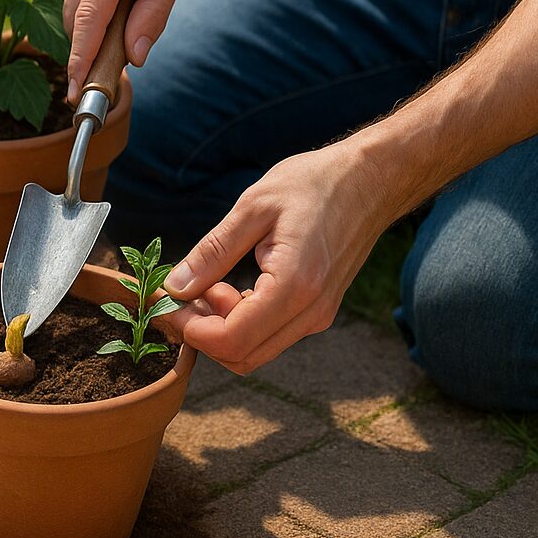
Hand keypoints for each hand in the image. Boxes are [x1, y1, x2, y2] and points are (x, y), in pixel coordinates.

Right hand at [56, 0, 191, 102]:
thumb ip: (155, 11)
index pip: (89, 17)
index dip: (81, 58)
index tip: (76, 90)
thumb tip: (136, 56)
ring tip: (128, 7)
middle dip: (91, 49)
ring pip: (70, 13)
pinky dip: (89, 9)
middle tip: (119, 64)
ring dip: (93, 27)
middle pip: (76, 21)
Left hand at [155, 141, 398, 373]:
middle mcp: (311, 312)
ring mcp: (317, 316)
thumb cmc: (313, 184)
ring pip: (255, 350)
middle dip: (202, 333)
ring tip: (207, 283)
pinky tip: (227, 286)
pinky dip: (238, 322)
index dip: (191, 330)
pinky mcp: (316, 312)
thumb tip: (175, 287)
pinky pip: (269, 335)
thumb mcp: (252, 208)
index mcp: (295, 286)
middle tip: (181, 293)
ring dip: (220, 327)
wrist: (369, 180)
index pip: (232, 340)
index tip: (168, 301)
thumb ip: (212, 253)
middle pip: (242, 357)